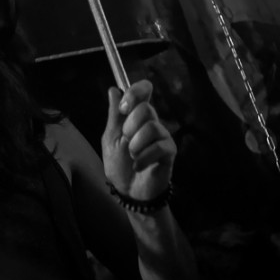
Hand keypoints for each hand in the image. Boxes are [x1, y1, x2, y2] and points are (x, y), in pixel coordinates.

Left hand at [101, 80, 174, 201]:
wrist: (128, 190)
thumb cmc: (119, 164)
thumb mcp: (110, 138)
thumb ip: (114, 115)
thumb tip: (113, 90)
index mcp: (136, 116)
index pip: (144, 90)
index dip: (135, 93)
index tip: (124, 108)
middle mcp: (152, 122)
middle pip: (146, 108)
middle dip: (130, 127)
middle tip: (126, 141)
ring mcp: (162, 136)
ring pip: (152, 127)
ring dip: (136, 145)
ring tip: (132, 156)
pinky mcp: (169, 151)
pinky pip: (159, 146)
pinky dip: (143, 158)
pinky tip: (138, 166)